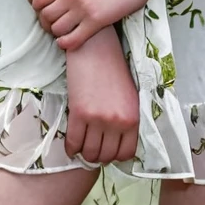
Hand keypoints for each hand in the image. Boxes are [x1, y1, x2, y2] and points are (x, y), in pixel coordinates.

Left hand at [26, 0, 160, 51]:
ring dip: (56, 33)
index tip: (40, 8)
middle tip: (54, 23)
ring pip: (55, 28)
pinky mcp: (96, 20)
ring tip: (64, 32)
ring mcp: (82, 6)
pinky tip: (70, 41)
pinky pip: (71, 40)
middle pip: (42, 12)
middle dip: (44, 21)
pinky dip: (66, 44)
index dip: (33, 2)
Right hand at [64, 26, 138, 164]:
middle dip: (98, 156)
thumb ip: (126, 120)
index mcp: (133, 118)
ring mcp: (98, 118)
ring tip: (82, 146)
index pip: (126, 153)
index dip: (115, 156)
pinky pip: (73, 142)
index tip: (107, 150)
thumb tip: (116, 144)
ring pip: (89, 152)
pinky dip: (71, 147)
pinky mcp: (79, 112)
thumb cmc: (112, 70)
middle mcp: (117, 121)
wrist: (95, 48)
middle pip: (106, 156)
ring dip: (84, 153)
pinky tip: (71, 144)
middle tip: (92, 148)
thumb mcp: (129, 96)